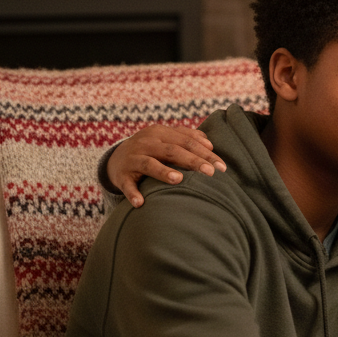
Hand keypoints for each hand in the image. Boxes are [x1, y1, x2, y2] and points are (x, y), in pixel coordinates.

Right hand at [106, 125, 225, 206]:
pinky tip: (141, 203)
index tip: (221, 166)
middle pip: (172, 151)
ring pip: (149, 164)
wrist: (115, 159)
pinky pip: (127, 185)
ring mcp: (133, 158)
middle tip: (210, 172)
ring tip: (178, 180)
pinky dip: (133, 193)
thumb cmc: (150, 149)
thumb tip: (209, 144)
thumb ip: (187, 138)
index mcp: (160, 133)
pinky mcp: (121, 175)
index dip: (205, 153)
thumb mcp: (165, 139)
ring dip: (163, 172)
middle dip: (193, 161)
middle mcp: (146, 143)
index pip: (187, 142)